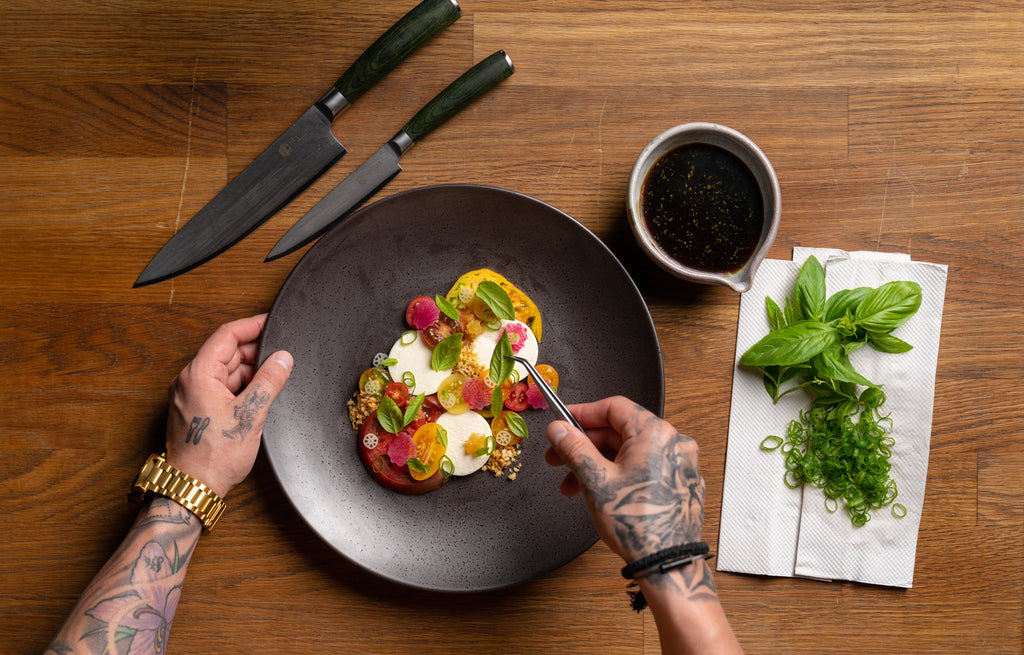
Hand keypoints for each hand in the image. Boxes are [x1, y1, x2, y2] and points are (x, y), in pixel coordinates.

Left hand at [164, 314, 292, 497]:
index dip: (252, 326)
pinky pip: (220, 387)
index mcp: (197, 375)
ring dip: (248, 373)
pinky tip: (257, 396)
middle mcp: (189, 381)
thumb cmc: (213, 457)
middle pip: (225, 353)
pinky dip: (239, 387)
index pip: (227, 336)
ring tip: (271, 382)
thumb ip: (269, 381)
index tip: (270, 321)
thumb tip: (283, 358)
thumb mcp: (250, 415)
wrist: (193, 487)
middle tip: (280, 357)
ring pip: (225, 371)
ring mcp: (190, 395)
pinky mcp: (195, 408)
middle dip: (254, 352)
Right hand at [544, 396, 705, 561]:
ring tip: (573, 484)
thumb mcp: (595, 480)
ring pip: (629, 452)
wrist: (667, 563)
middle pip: (620, 430)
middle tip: (559, 456)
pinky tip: (599, 491)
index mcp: (656, 434)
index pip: (614, 407)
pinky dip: (619, 473)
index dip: (583, 413)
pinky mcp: (679, 483)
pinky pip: (643, 467)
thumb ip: (574, 448)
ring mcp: (679, 464)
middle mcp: (673, 443)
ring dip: (597, 463)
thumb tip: (559, 430)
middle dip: (584, 445)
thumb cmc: (639, 525)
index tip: (563, 423)